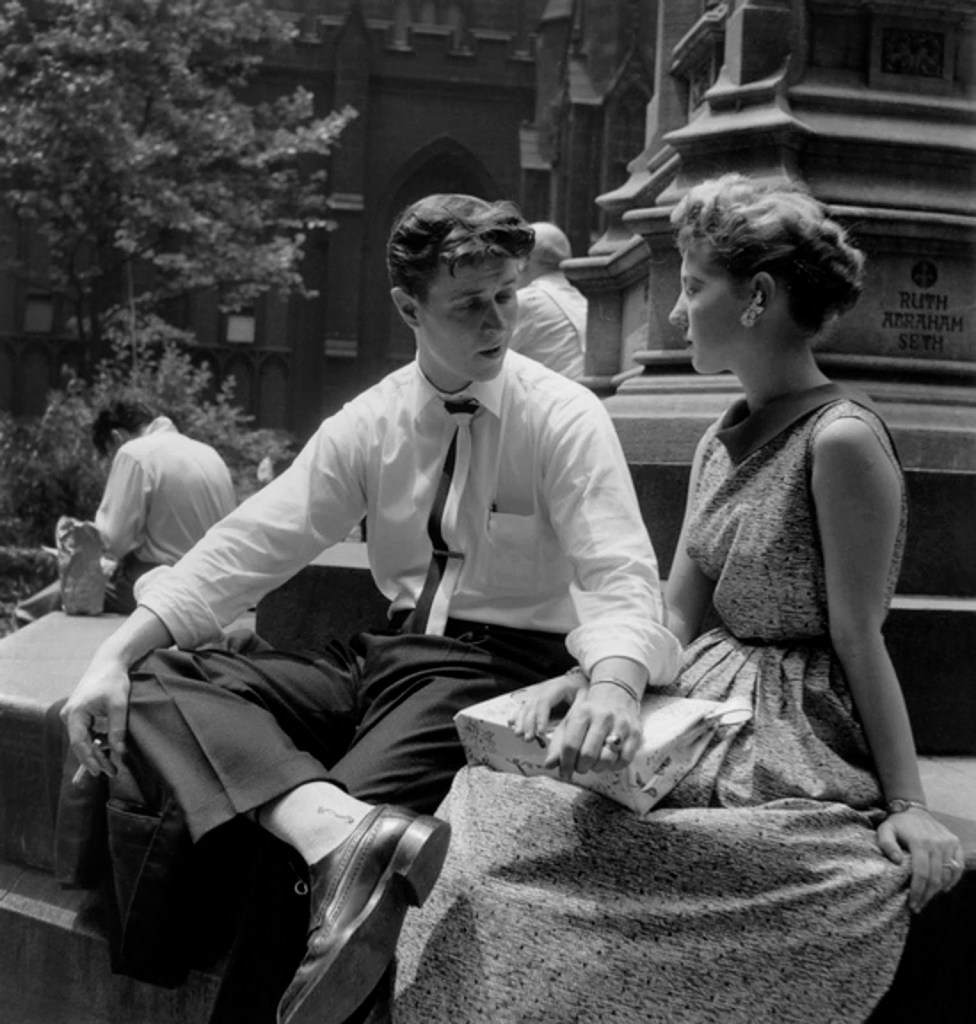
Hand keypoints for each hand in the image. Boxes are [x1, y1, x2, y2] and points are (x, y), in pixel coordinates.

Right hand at [60, 654, 131, 777]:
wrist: (110, 662)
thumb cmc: (114, 681)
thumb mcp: (118, 705)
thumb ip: (117, 729)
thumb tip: (118, 752)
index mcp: (75, 713)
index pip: (79, 743)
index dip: (88, 759)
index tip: (99, 771)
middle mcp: (69, 715)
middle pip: (80, 744)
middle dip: (95, 758)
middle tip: (111, 772)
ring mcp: (73, 714)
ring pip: (84, 739)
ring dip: (96, 751)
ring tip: (111, 766)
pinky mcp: (80, 713)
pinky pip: (86, 732)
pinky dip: (96, 741)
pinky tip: (107, 752)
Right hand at [511, 670, 586, 741]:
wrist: (591, 680)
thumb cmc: (590, 691)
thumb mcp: (586, 703)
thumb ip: (575, 718)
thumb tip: (567, 737)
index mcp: (560, 686)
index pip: (545, 701)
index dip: (541, 717)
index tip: (540, 732)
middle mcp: (548, 688)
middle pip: (533, 704)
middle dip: (528, 722)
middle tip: (528, 737)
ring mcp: (543, 692)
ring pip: (527, 705)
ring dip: (521, 720)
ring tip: (519, 734)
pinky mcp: (542, 699)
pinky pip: (527, 706)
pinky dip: (519, 715)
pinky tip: (511, 722)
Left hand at [543, 683, 642, 783]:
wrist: (616, 695)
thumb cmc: (589, 714)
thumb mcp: (570, 722)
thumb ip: (558, 744)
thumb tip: (549, 765)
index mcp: (582, 713)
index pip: (570, 745)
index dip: (566, 765)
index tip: (564, 775)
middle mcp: (602, 717)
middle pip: (588, 755)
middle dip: (581, 767)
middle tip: (581, 767)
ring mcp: (621, 725)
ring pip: (607, 760)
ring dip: (597, 768)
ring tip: (594, 764)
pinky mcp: (635, 733)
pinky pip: (624, 760)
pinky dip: (614, 766)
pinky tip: (609, 760)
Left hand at [876, 807, 965, 912]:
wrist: (912, 809)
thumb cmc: (896, 824)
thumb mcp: (884, 830)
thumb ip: (886, 844)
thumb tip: (897, 861)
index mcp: (919, 841)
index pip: (922, 873)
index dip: (918, 891)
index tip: (912, 904)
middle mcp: (937, 843)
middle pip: (935, 877)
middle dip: (927, 895)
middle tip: (918, 906)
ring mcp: (948, 842)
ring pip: (947, 874)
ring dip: (938, 890)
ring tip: (926, 899)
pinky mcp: (955, 842)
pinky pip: (959, 866)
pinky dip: (953, 880)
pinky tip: (943, 889)